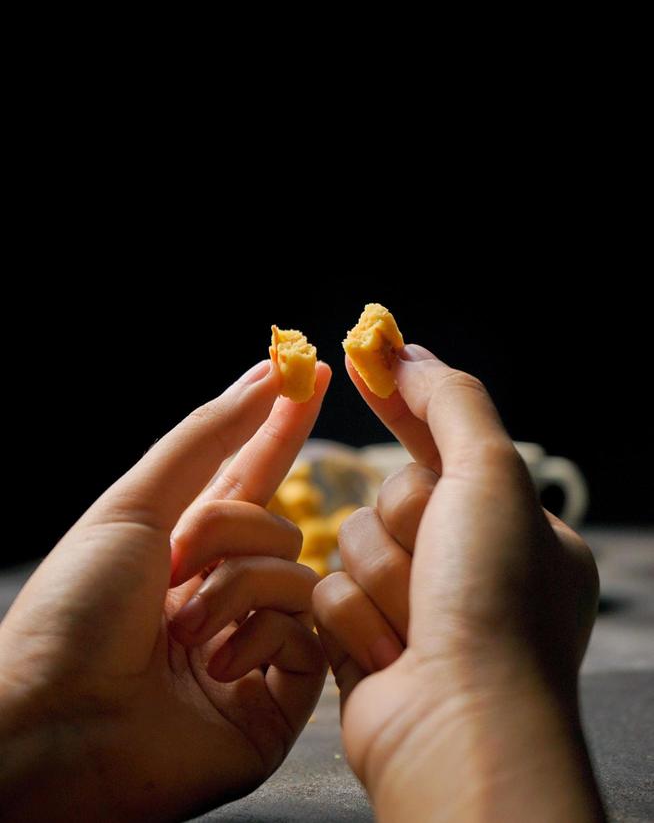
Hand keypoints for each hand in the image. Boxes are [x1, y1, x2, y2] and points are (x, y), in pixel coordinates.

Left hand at [0, 359, 330, 821]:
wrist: (54, 727)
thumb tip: (266, 375)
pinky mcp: (274, 701)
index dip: (283, 425)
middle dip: (231, 532)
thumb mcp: (133, 504)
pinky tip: (216, 666)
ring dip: (236, 590)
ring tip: (182, 632)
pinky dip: (262, 638)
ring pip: (297, 576)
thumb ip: (207, 437)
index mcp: (184, 548)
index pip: (254, 474)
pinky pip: (309, 636)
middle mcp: (222, 593)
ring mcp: (250, 647)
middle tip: (177, 565)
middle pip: (278, 524)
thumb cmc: (75, 611)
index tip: (319, 372)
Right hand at [314, 346, 603, 821]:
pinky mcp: (367, 643)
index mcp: (515, 528)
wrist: (459, 726)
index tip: (364, 359)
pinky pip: (327, 592)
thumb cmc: (492, 599)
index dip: (407, 402)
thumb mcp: (489, 473)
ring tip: (416, 622)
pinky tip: (390, 656)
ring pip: (354, 542)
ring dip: (380, 576)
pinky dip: (353, 619)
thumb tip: (405, 351)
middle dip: (405, 522)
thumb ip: (448, 400)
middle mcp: (469, 569)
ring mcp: (418, 609)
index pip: (448, 443)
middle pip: (393, 494)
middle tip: (439, 559)